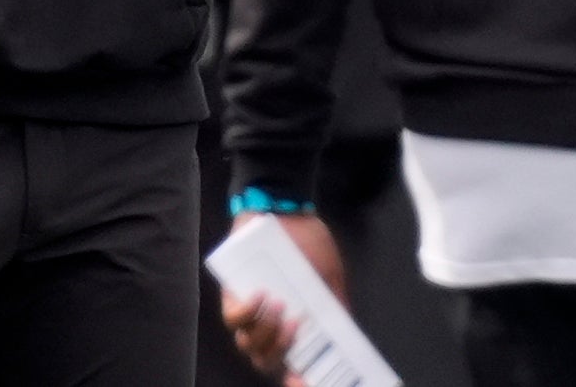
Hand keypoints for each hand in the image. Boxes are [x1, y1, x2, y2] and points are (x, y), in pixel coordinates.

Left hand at [220, 212, 346, 382]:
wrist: (285, 205)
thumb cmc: (308, 240)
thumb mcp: (329, 275)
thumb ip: (334, 304)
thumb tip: (344, 331)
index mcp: (293, 323)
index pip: (290, 362)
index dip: (295, 378)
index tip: (302, 382)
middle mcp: (269, 322)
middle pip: (265, 360)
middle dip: (280, 352)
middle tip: (294, 329)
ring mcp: (249, 309)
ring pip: (248, 344)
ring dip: (266, 333)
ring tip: (280, 307)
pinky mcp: (231, 292)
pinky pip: (232, 319)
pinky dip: (247, 314)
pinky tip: (261, 297)